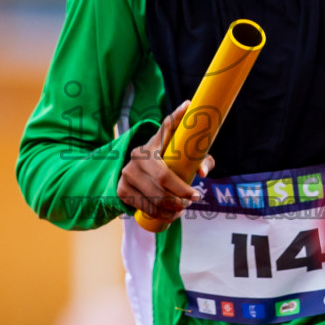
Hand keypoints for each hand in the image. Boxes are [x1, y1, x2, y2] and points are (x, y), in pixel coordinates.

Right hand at [118, 100, 215, 222]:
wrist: (131, 177)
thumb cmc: (164, 165)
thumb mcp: (179, 159)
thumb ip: (199, 159)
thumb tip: (202, 172)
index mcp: (154, 142)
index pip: (167, 125)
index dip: (178, 118)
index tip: (190, 109)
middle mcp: (138, 154)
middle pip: (164, 177)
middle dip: (182, 193)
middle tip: (193, 199)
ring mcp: (128, 172)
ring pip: (156, 197)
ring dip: (174, 208)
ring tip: (182, 209)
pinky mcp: (122, 189)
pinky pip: (146, 207)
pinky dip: (161, 215)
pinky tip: (169, 215)